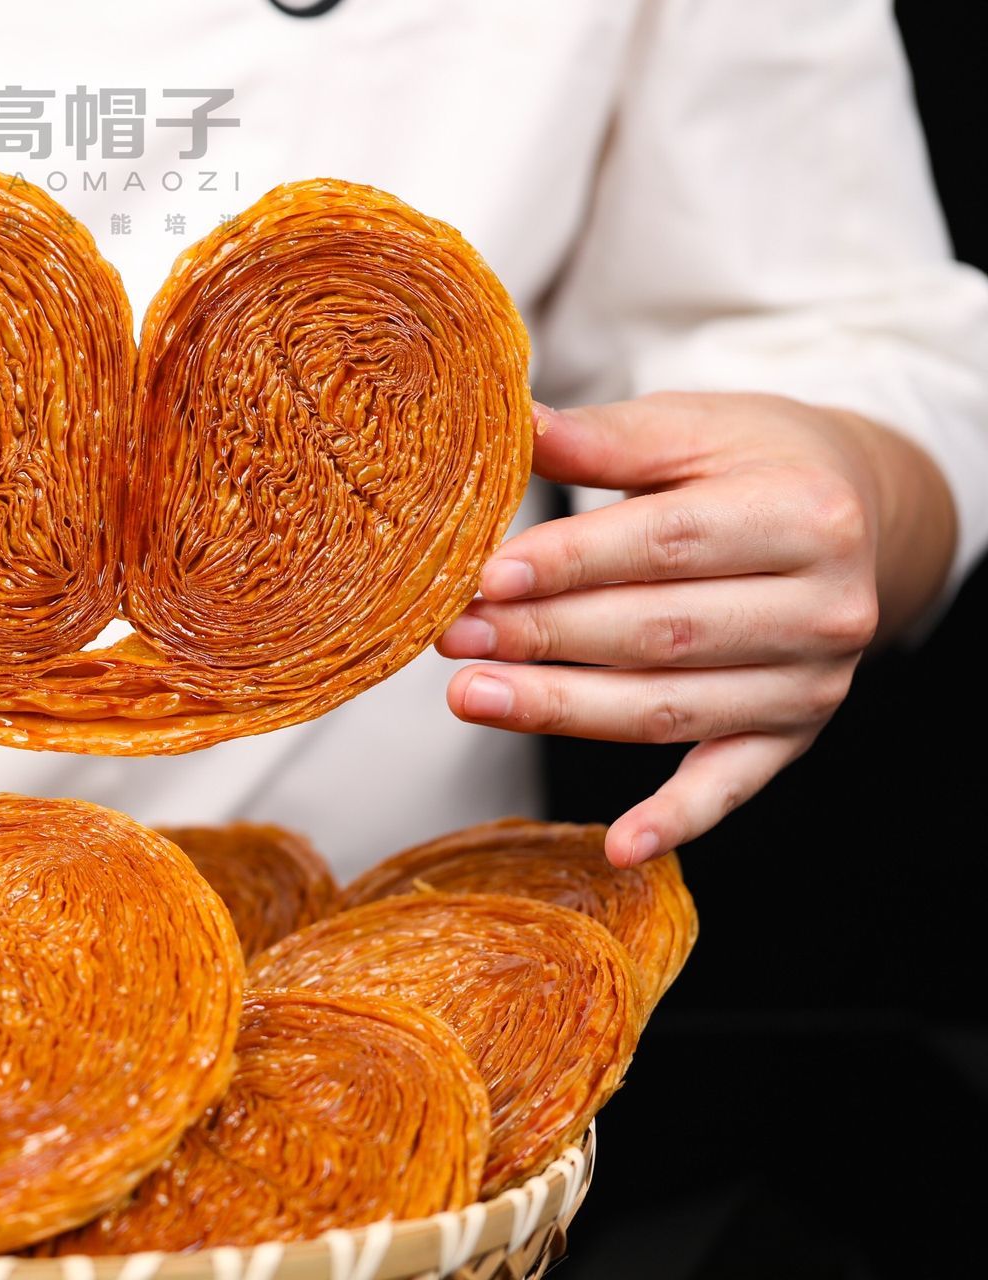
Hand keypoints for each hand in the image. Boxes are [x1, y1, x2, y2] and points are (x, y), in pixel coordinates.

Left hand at [437, 391, 955, 865]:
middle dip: (545, 639)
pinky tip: (619, 846)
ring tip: (470, 698)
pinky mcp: (791, 736)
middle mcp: (822, 608)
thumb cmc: (757, 462)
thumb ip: (605, 438)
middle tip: (451, 638)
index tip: (485, 575)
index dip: (571, 564)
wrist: (858, 511)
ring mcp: (810, 683)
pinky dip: (676, 820)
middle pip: (659, 633)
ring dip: (564, 711)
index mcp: (802, 514)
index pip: (665, 545)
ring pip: (670, 708)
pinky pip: (729, 787)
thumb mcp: (694, 428)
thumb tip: (511, 422)